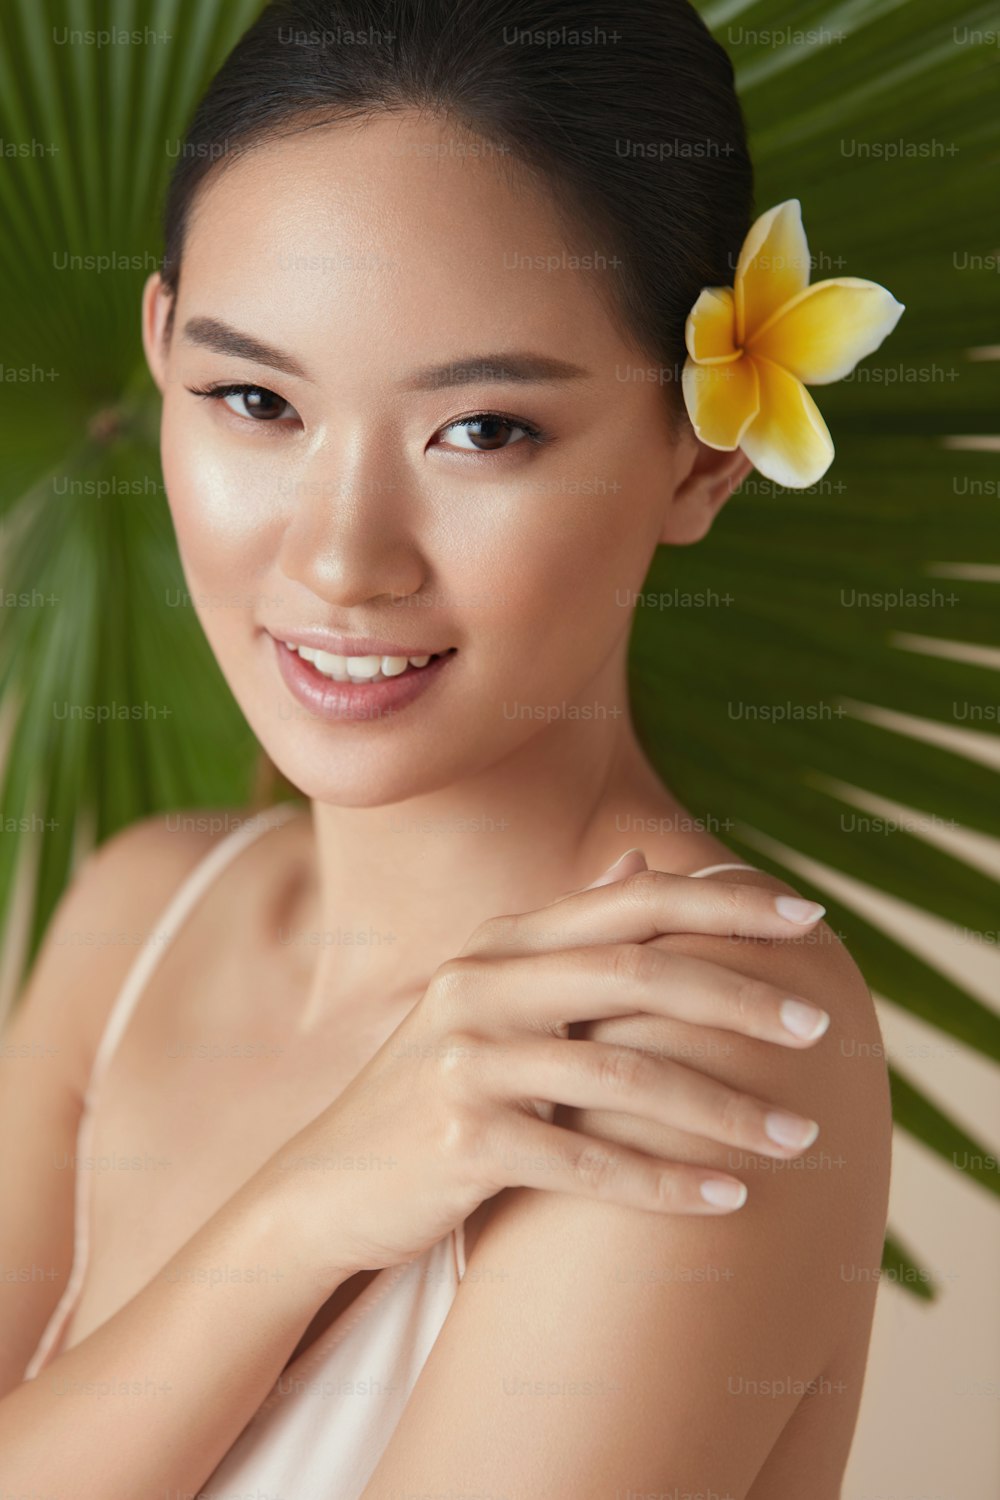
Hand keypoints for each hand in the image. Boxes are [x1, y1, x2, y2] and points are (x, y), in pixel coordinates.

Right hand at [264, 851, 831, 1280]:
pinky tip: (726, 1199)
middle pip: (639, 974)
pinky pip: (587, 1158)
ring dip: (723, 1108)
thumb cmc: (432, 1089)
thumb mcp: (488, 995)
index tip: (808, 920)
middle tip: (819, 1027)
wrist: (326, 1184)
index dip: (725, 904)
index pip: (633, 905)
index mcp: (500, 943)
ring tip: (797, 1137)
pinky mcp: (460, 1138)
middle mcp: (480, 984)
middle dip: (741, 999)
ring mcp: (466, 1058)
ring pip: (625, 1072)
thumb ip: (565, 934)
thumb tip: (637, 865)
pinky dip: (665, 1181)